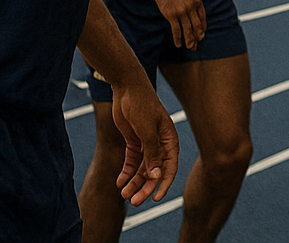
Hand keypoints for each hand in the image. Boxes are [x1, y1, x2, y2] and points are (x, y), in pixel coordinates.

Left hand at [109, 78, 178, 204]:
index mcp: (169, 139)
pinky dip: (126, 172)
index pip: (170, 166)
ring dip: (134, 182)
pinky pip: (132, 161)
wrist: (127, 88)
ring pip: (142, 168)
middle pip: (154, 170)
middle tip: (134, 201)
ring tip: (123, 193)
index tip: (156, 199)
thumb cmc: (141, 105)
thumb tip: (156, 175)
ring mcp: (146, 142)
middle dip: (145, 187)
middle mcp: (159, 143)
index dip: (164, 184)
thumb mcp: (146, 131)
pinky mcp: (134, 140)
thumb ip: (152, 153)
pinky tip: (119, 182)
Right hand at [149, 0, 205, 48]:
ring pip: (188, 30)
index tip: (201, 35)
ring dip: (189, 40)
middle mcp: (192, 7)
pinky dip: (178, 38)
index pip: (203, 18)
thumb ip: (193, 1)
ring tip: (189, 47)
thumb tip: (195, 11)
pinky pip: (176, 30)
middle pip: (197, 26)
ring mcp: (182, 11)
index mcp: (198, 0)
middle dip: (197, 37)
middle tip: (196, 45)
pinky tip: (178, 44)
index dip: (202, 28)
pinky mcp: (171, 15)